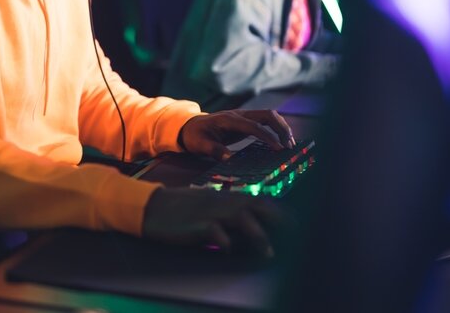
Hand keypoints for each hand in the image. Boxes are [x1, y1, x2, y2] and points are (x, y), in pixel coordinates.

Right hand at [142, 187, 282, 257]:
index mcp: (227, 196)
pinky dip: (226, 242)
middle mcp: (223, 201)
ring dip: (258, 236)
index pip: (260, 201)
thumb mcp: (210, 204)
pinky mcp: (196, 225)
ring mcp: (210, 212)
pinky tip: (231, 251)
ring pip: (241, 218)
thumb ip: (231, 211)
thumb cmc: (183, 207)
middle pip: (257, 206)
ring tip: (268, 253)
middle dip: (277, 221)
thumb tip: (254, 224)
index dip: (279, 212)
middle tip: (294, 237)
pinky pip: (216, 232)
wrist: (153, 207)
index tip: (296, 224)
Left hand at [179, 110, 294, 160]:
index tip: (278, 149)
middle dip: (281, 128)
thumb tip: (231, 159)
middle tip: (290, 146)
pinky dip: (276, 129)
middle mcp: (239, 114)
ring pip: (269, 115)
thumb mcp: (200, 145)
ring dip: (281, 127)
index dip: (267, 136)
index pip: (253, 126)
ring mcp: (243, 116)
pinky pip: (265, 121)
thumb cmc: (195, 136)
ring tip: (290, 144)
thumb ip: (215, 151)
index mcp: (228, 119)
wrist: (189, 126)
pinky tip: (282, 141)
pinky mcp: (246, 121)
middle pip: (267, 115)